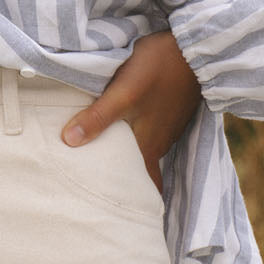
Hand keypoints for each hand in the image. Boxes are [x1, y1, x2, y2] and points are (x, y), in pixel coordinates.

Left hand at [61, 29, 201, 191]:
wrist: (194, 46)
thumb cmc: (159, 69)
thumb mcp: (125, 92)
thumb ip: (99, 117)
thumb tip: (69, 141)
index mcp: (148, 146)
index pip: (140, 186)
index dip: (130, 203)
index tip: (111, 217)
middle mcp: (158, 142)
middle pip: (137, 171)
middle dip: (121, 183)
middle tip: (96, 195)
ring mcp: (164, 126)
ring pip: (140, 151)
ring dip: (124, 160)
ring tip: (98, 166)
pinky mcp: (165, 110)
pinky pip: (146, 133)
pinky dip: (133, 139)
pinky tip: (119, 134)